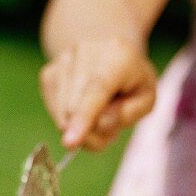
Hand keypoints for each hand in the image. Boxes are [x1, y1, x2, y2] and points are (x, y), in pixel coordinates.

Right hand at [39, 37, 156, 151]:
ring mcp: (63, 61)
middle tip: (110, 130)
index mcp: (118, 56)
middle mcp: (85, 51)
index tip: (70, 143)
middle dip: (90, 132)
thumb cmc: (133, 82)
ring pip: (62, 112)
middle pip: (75, 106)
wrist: (113, 55)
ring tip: (101, 112)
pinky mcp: (49, 73)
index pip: (96, 89)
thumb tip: (98, 123)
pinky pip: (54, 111)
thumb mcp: (146, 99)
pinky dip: (69, 120)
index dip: (84, 116)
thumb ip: (129, 113)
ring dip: (82, 126)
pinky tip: (84, 108)